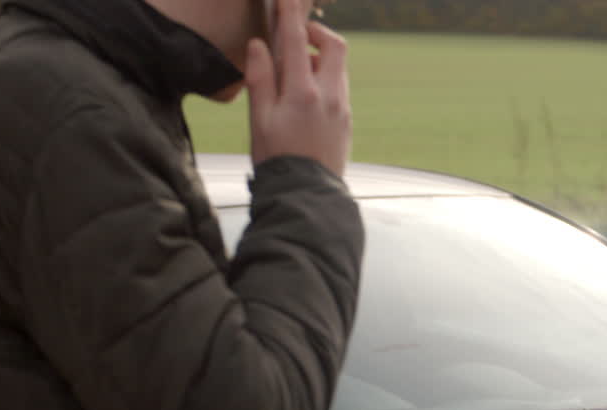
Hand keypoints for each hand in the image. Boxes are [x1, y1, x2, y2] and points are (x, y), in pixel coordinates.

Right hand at [245, 0, 351, 176]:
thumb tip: (259, 45)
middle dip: (317, 33)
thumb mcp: (259, 119)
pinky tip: (304, 97)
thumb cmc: (276, 159)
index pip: (297, 41)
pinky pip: (338, 89)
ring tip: (293, 74)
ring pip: (338, 68)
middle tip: (297, 37)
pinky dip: (324, 80)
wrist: (306, 195)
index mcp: (303, 92)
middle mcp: (329, 96)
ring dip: (319, 59)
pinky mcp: (346, 122)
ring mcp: (342, 109)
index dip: (291, 14)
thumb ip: (260, 79)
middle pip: (335, 46)